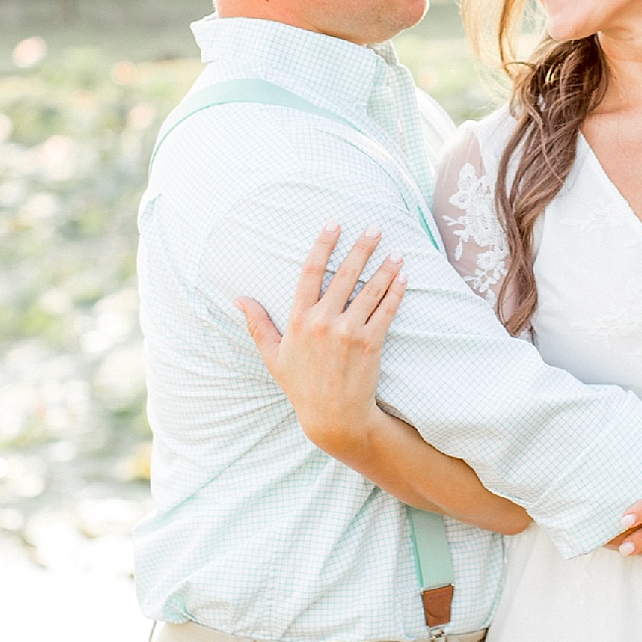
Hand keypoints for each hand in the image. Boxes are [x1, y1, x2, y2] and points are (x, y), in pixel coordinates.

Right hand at [236, 223, 405, 450]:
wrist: (333, 417)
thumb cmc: (301, 386)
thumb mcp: (273, 356)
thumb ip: (258, 324)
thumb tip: (238, 298)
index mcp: (298, 320)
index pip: (310, 273)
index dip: (323, 246)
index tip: (333, 224)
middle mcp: (323, 322)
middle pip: (345, 275)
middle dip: (361, 248)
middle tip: (374, 228)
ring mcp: (348, 332)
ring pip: (370, 290)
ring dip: (385, 268)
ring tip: (396, 251)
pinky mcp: (370, 344)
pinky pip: (386, 310)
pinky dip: (396, 292)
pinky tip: (404, 276)